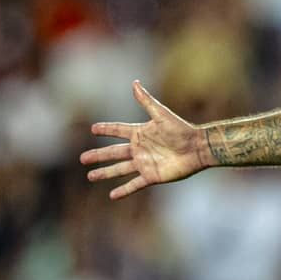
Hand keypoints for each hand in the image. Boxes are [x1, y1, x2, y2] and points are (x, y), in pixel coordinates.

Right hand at [81, 81, 210, 198]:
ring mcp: (144, 163)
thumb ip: (146, 101)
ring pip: (120, 169)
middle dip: (98, 155)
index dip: (106, 129)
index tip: (93, 129)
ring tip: (90, 176)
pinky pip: (134, 184)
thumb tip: (135, 83)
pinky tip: (112, 196)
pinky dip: (124, 190)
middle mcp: (140, 149)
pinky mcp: (151, 176)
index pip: (118, 130)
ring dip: (105, 173)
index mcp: (140, 133)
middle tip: (83, 158)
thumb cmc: (181, 130)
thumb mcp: (161, 114)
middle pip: (114, 152)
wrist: (197, 148)